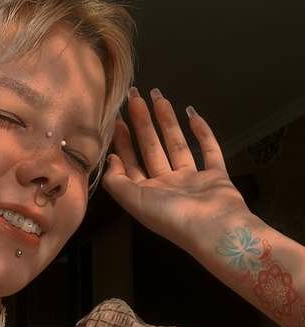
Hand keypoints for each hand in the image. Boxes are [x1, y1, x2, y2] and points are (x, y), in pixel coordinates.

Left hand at [101, 87, 250, 252]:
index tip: (117, 118)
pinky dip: (203, 133)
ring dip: (167, 122)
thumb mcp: (134, 201)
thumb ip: (116, 182)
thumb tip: (110, 159)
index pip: (131, 163)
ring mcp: (193, 181)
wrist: (214, 229)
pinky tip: (193, 113)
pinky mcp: (216, 176)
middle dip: (142, 123)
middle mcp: (168, 187)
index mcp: (147, 195)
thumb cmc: (172, 216)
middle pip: (152, 149)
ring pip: (177, 145)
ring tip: (159, 97)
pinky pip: (210, 150)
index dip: (123, 141)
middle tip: (135, 97)